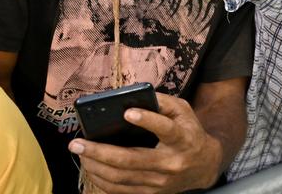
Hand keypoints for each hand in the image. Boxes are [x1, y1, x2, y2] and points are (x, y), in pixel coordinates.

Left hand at [69, 94, 222, 192]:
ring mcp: (160, 181)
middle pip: (131, 160)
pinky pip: (120, 190)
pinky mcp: (152, 193)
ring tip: (79, 153)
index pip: (166, 129)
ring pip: (121, 177)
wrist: (204, 165)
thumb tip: (133, 98)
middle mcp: (171, 162)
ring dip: (95, 166)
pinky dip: (101, 180)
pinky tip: (90, 168)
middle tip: (77, 143)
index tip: (127, 113)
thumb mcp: (184, 112)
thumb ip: (163, 103)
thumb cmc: (189, 133)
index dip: (148, 121)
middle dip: (100, 151)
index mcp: (183, 138)